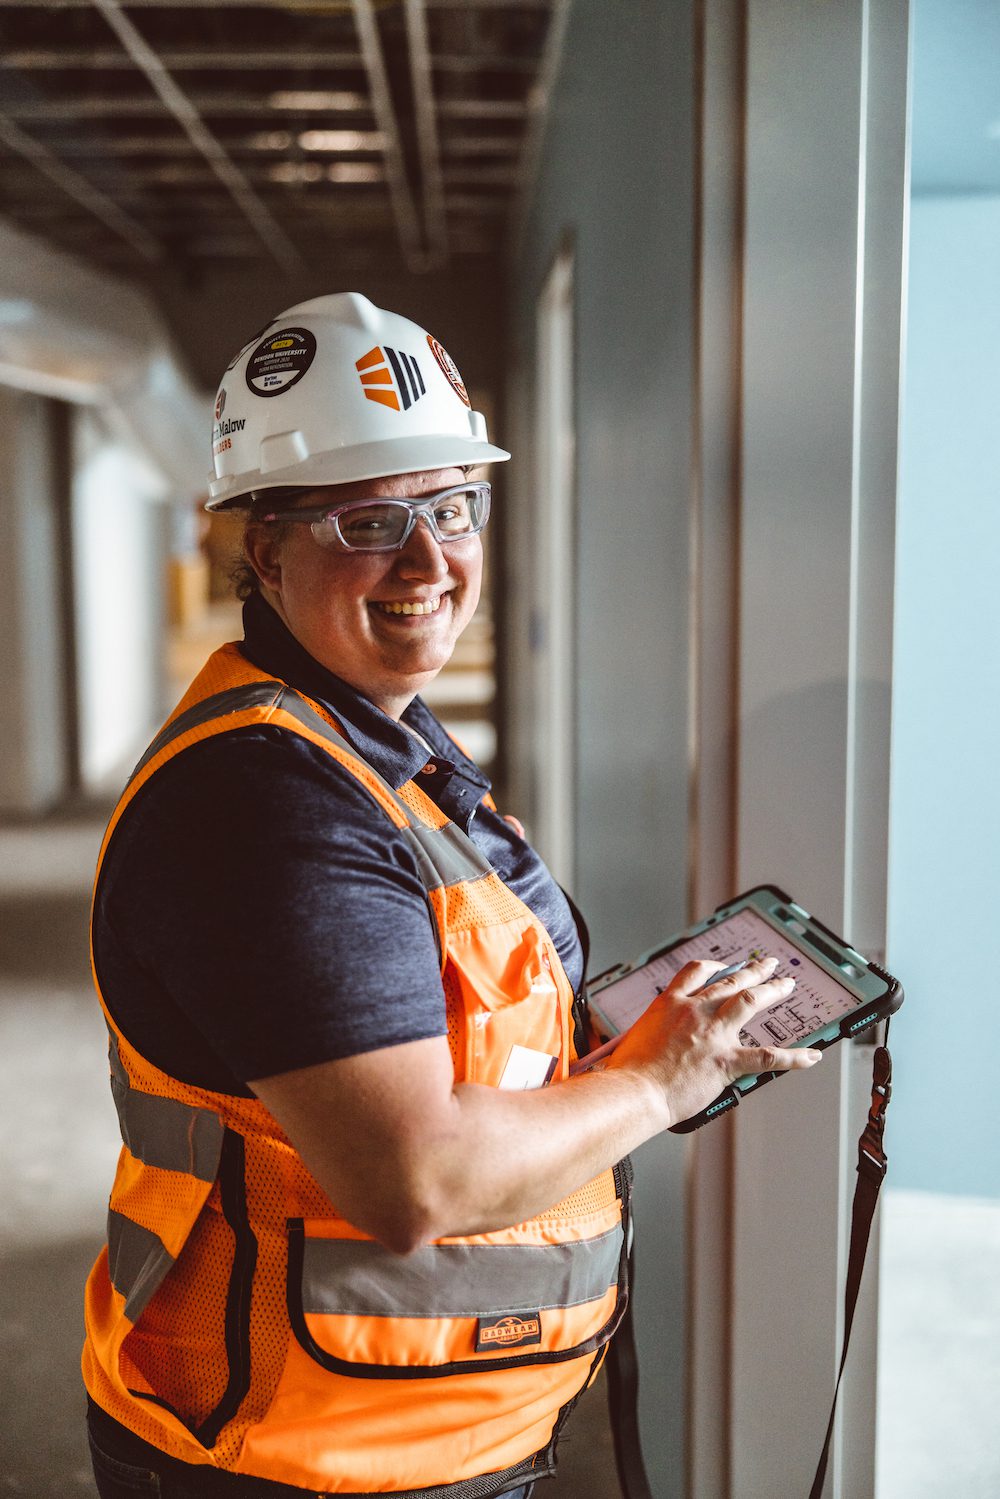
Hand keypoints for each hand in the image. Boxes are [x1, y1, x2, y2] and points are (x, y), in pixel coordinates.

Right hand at [606, 954, 821, 1128]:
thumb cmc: (628, 1073)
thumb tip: (658, 1041)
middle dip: (752, 971)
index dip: (713, 967)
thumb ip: (653, 1033)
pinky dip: (794, 1057)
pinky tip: (811, 1055)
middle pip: (729, 981)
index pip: (695, 973)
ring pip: (749, 1001)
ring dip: (771, 991)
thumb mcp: (634, 1038)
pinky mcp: (726, 1061)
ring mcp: (712, 1034)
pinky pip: (767, 1056)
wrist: (634, 1092)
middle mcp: (693, 1012)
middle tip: (767, 965)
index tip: (722, 967)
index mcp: (669, 1004)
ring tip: (786, 986)